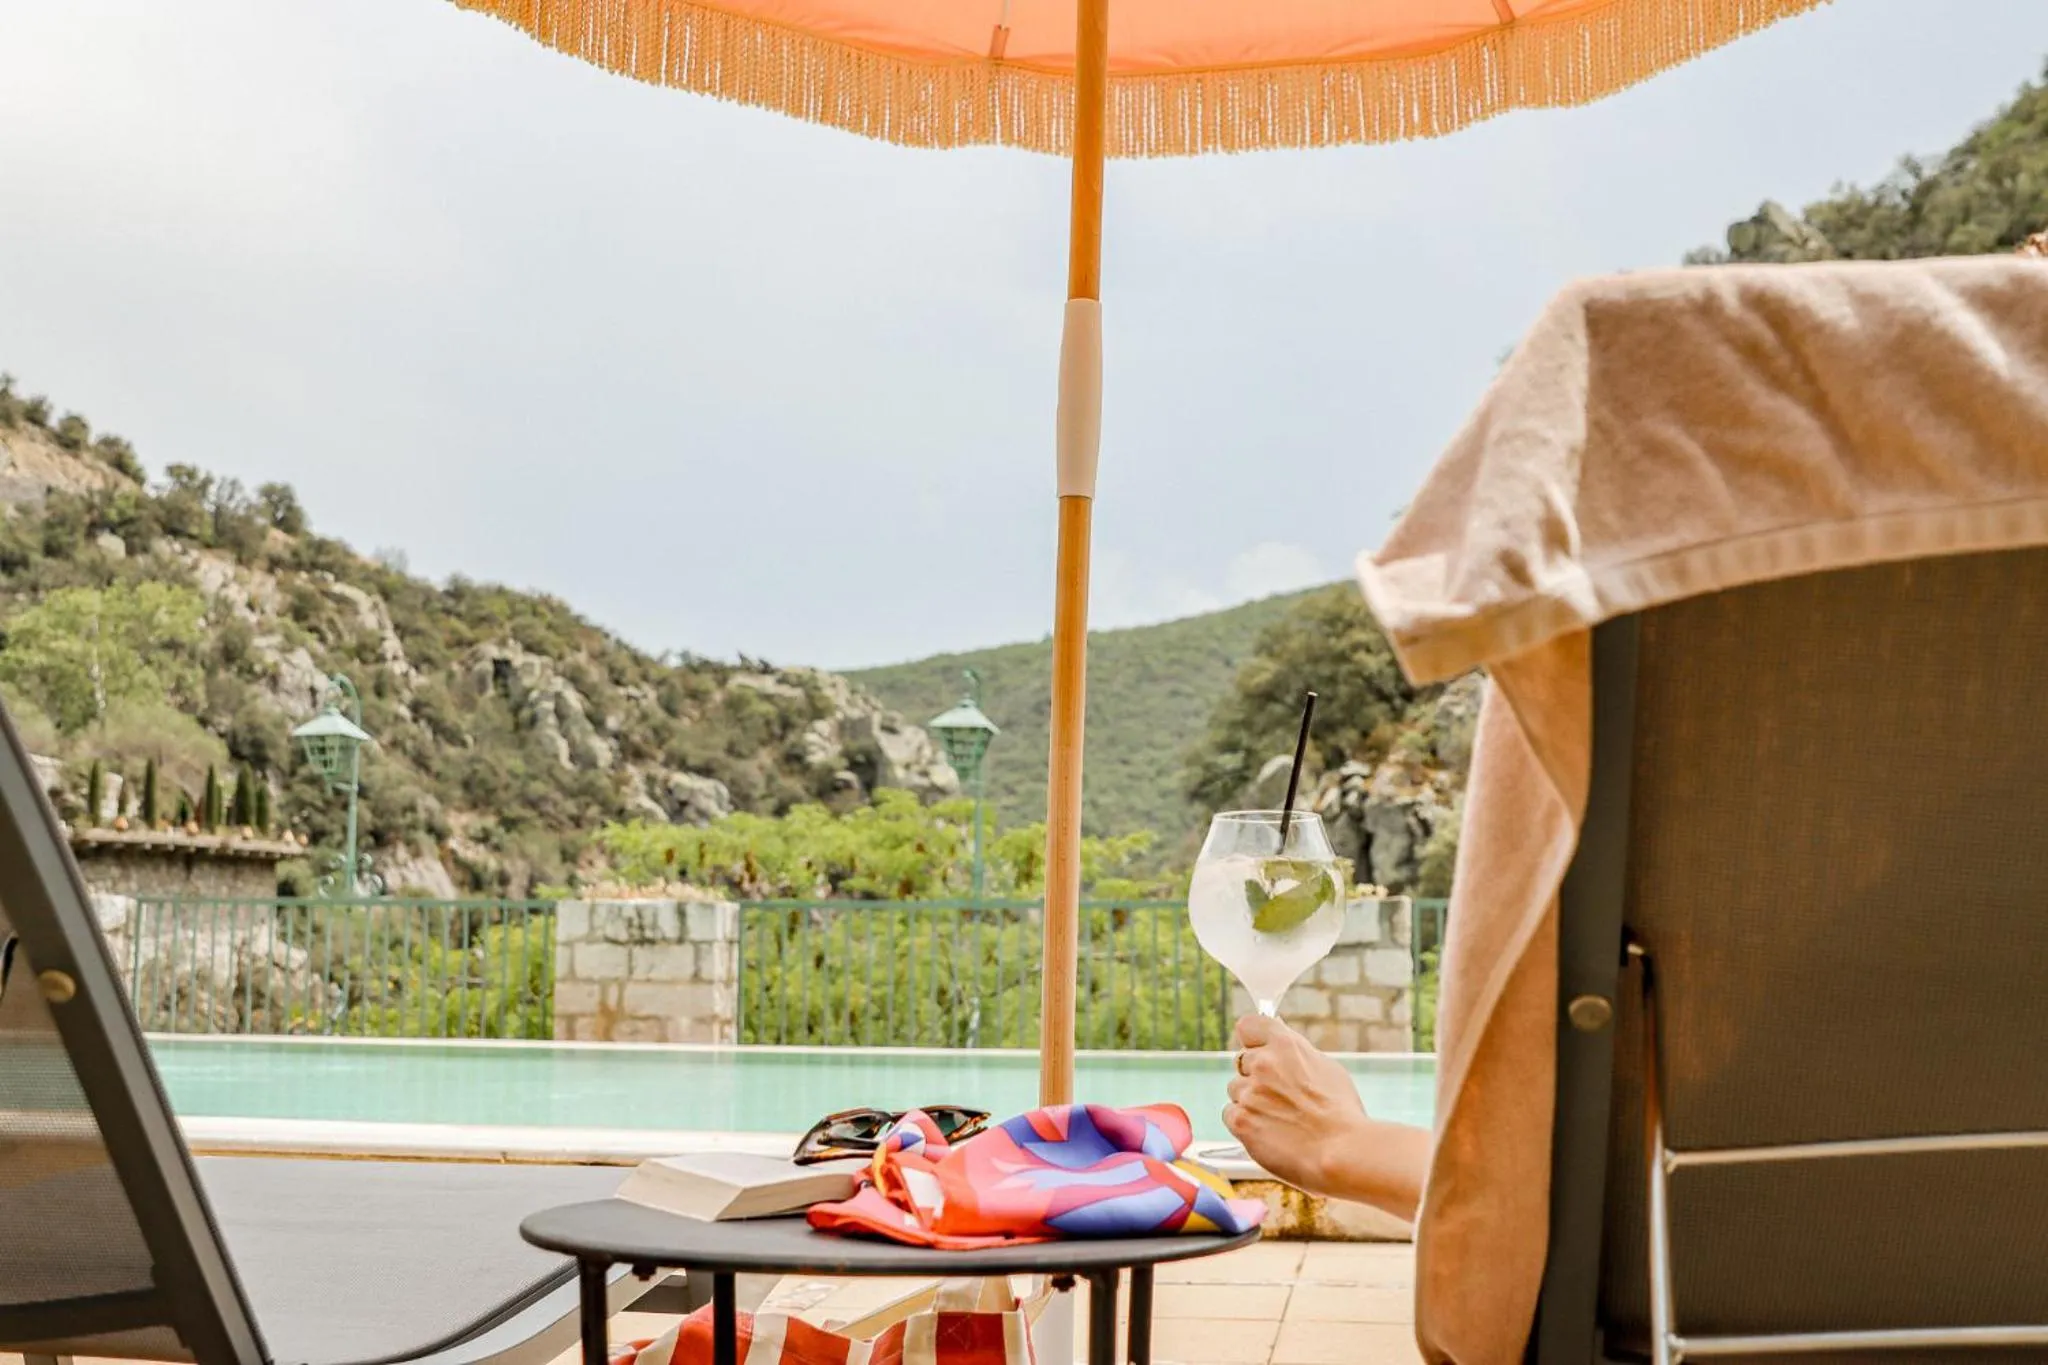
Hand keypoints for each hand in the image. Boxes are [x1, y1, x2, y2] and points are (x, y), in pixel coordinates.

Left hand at [1222, 1014, 1369, 1195]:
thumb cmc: (1341, 1113)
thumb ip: (1297, 1054)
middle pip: (1241, 1061)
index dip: (1253, 1040)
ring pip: (1235, 1090)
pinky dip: (1244, 1123)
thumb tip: (1281, 1045)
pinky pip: (1230, 1114)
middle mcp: (1263, 1063)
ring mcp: (1249, 1092)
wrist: (1342, 1152)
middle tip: (1278, 1096)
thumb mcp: (1326, 1068)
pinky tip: (1267, 1131)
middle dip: (1254, 1075)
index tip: (1258, 1049)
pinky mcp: (1240, 1120)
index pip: (1248, 1025)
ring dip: (1249, 1101)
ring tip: (1278, 1118)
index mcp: (1285, 1045)